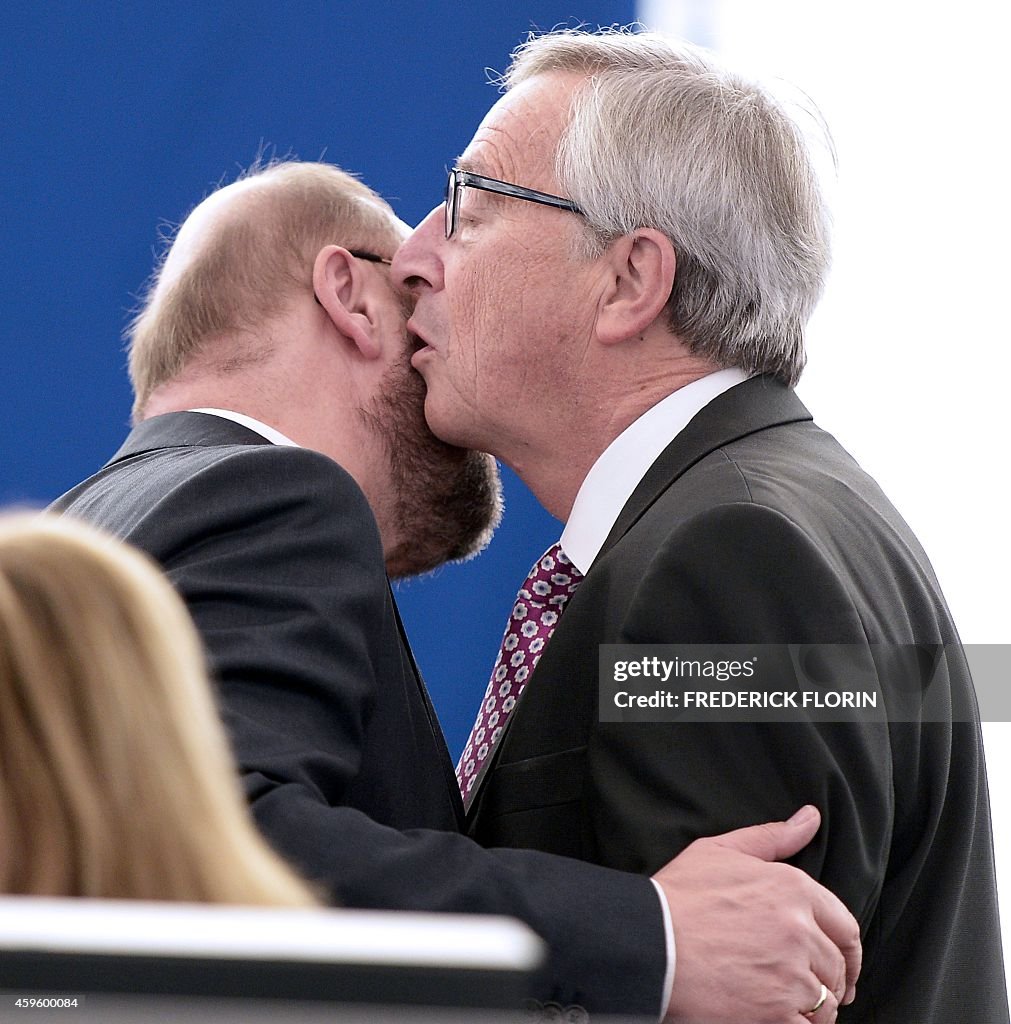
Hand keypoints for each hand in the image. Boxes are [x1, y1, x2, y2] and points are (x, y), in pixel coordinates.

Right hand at [654, 805, 859, 1023]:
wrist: (649, 942)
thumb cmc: (679, 895)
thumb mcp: (720, 851)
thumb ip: (772, 837)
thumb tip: (810, 817)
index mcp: (793, 889)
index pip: (845, 927)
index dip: (846, 951)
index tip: (840, 966)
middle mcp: (800, 930)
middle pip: (836, 968)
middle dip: (827, 981)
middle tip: (808, 988)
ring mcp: (790, 975)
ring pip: (825, 1004)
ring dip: (813, 1008)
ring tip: (786, 1003)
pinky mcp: (776, 1015)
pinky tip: (777, 1018)